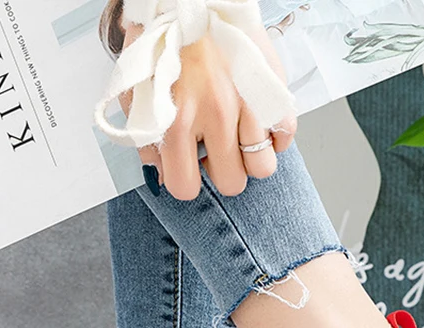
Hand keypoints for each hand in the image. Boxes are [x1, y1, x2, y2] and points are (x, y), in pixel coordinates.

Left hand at [118, 23, 296, 200]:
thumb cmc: (161, 44)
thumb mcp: (136, 92)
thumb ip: (146, 141)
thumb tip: (160, 176)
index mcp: (176, 120)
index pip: (185, 187)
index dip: (185, 180)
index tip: (186, 165)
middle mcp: (215, 114)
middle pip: (232, 183)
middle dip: (222, 171)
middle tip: (213, 149)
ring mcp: (248, 101)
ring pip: (263, 167)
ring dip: (250, 158)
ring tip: (237, 138)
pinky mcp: (273, 86)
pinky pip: (286, 136)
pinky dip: (275, 137)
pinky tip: (256, 124)